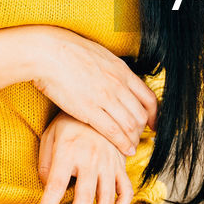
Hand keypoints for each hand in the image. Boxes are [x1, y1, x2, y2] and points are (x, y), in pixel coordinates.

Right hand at [30, 26, 157, 157]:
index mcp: (122, 71)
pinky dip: (122, 143)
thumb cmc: (69, 52)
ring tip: (133, 148)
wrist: (48, 53)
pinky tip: (125, 150)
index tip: (154, 124)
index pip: (148, 97)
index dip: (155, 114)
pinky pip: (112, 131)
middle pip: (141, 114)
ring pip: (129, 124)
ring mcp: (105, 98)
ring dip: (133, 139)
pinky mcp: (88, 110)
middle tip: (140, 138)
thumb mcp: (101, 56)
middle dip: (143, 130)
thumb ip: (113, 70)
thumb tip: (119, 76)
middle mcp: (118, 85)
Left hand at [33, 112, 134, 203]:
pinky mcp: (120, 165)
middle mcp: (91, 159)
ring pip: (106, 201)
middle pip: (83, 200)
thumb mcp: (49, 137)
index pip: (55, 187)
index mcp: (69, 152)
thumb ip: (46, 165)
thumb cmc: (67, 123)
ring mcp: (109, 163)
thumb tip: (49, 191)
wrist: (97, 101)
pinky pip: (124, 192)